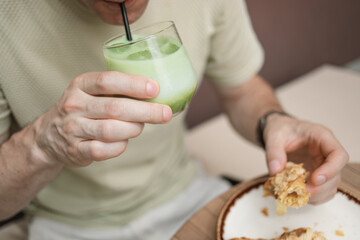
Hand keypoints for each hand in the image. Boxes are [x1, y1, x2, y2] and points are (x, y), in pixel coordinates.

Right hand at [33, 71, 171, 166]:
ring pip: (111, 130)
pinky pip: (104, 150)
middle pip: (115, 108)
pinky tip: (124, 141)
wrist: (49, 135)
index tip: (155, 89)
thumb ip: (117, 90)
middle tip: (165, 113)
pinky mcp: (76, 150)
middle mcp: (74, 105)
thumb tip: (156, 93)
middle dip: (146, 111)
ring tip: (141, 126)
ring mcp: (73, 129)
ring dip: (133, 129)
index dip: (133, 84)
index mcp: (81, 85)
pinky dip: (120, 146)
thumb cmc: (83, 109)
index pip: (108, 81)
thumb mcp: (91, 92)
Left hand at [263, 114, 348, 204]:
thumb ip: (273, 152)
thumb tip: (275, 171)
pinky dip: (311, 197)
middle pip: (336, 175)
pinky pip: (321, 191)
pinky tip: (296, 195)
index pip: (338, 155)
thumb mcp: (273, 135)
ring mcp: (323, 166)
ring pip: (330, 187)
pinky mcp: (316, 175)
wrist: (278, 132)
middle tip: (299, 191)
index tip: (314, 180)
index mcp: (322, 138)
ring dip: (316, 195)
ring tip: (295, 194)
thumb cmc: (280, 129)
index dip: (330, 170)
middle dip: (319, 188)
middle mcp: (327, 153)